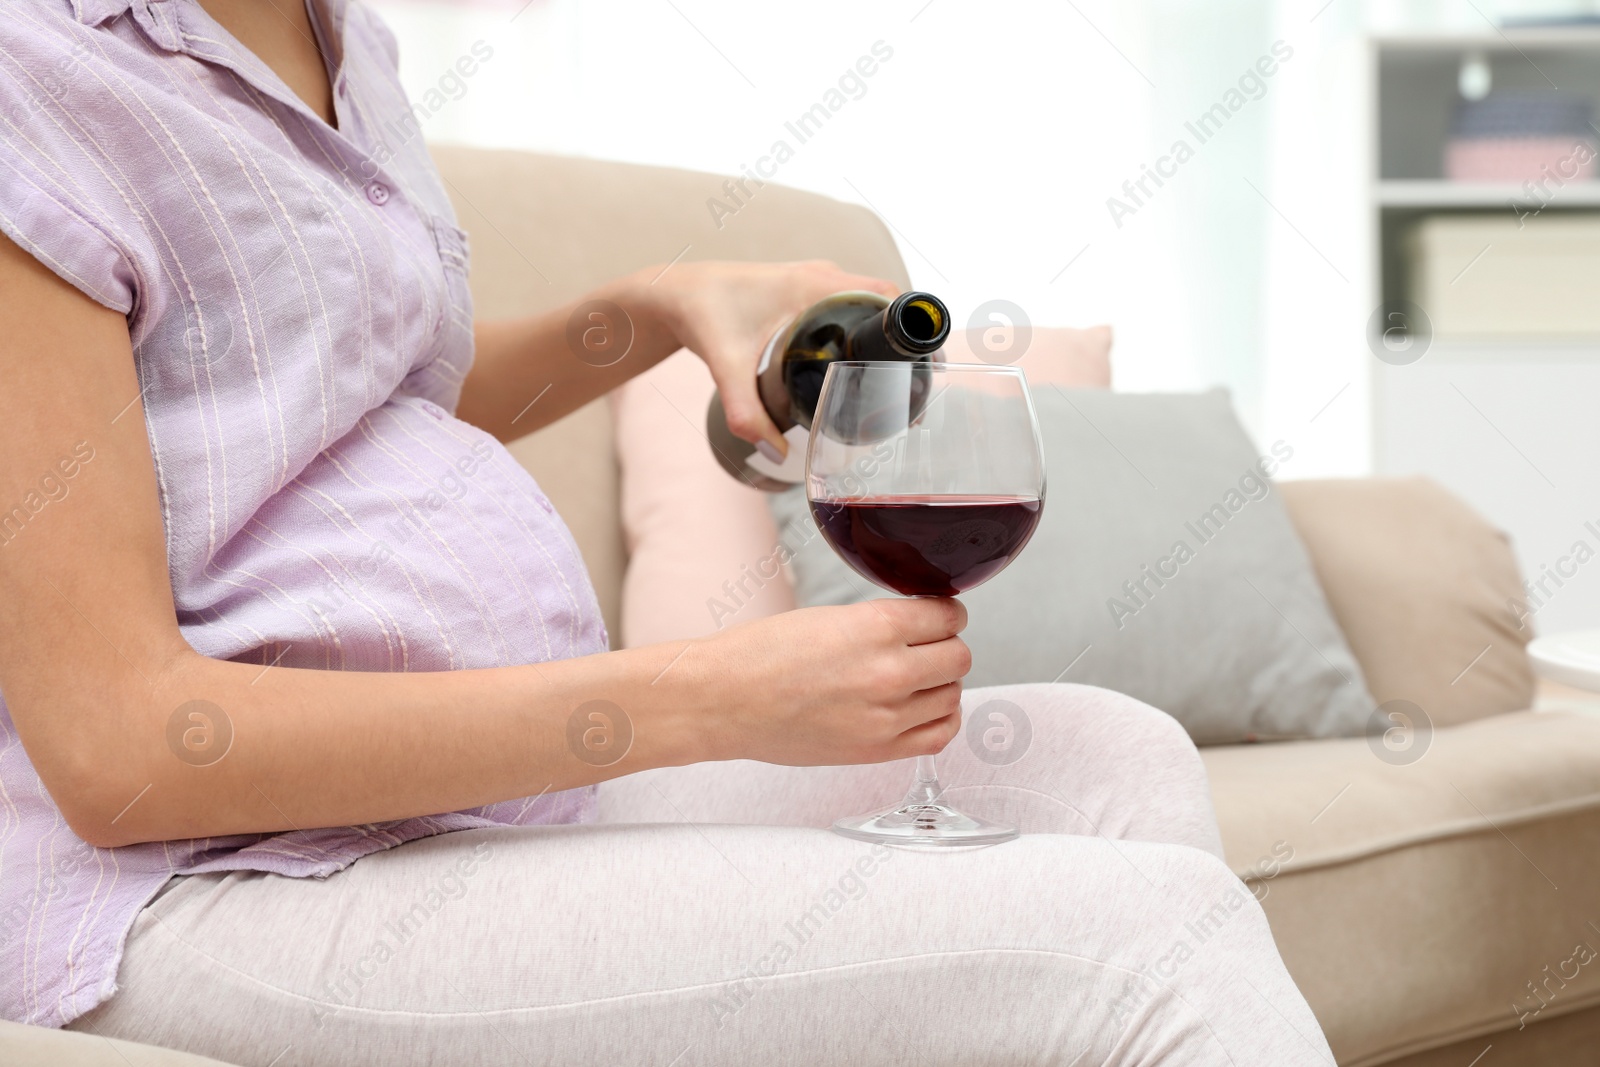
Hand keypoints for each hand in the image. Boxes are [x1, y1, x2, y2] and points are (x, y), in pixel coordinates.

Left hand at [647, 260, 899, 458]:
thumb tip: (774, 451)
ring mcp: (816, 280)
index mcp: (814, 283)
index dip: (912, 325)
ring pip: (869, 303)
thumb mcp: (725, 367)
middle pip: (885, 302)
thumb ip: (744, 411)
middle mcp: (822, 276)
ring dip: (885, 335)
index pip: (886, 293)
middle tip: (915, 388)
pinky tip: (863, 366)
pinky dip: (864, 328)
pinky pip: (851, 304)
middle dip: (905, 342)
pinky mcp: (806, 290)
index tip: (924, 364)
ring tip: (898, 383)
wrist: (676, 294)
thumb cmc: (702, 316)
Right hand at [689, 597, 970, 765]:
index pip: (948, 616)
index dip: (945, 613)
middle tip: (926, 646)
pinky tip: (925, 707)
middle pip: (958, 656)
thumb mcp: (828, 616)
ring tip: (918, 677)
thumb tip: (920, 629)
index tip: (937, 617)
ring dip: (941, 682)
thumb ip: (880, 623)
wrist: (723, 701)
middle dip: (945, 646)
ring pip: (952, 694)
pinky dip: (941, 717)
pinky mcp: (877, 749)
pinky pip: (940, 734)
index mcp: (876, 626)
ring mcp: (886, 715)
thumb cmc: (760, 655)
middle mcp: (889, 671)